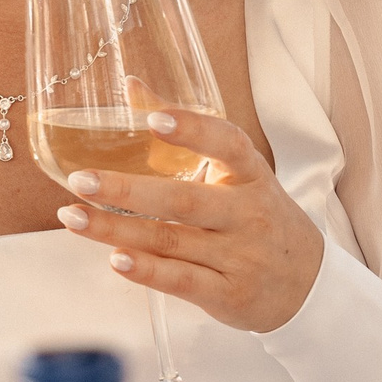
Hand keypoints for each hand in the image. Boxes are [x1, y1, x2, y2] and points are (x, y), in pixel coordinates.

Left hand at [54, 107, 325, 334]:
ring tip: (73, 217)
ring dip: (117, 230)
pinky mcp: (228, 295)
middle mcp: (247, 213)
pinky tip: (114, 259)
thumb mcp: (239, 173)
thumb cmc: (259, 217)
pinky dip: (148, 271)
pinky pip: (182, 281)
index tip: (153, 117)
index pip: (228, 144)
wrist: (307, 285)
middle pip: (185, 200)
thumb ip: (188, 132)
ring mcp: (239, 257)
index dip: (192, 129)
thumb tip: (132, 87)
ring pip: (172, 241)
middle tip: (80, 180)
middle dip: (128, 189)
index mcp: (252, 175)